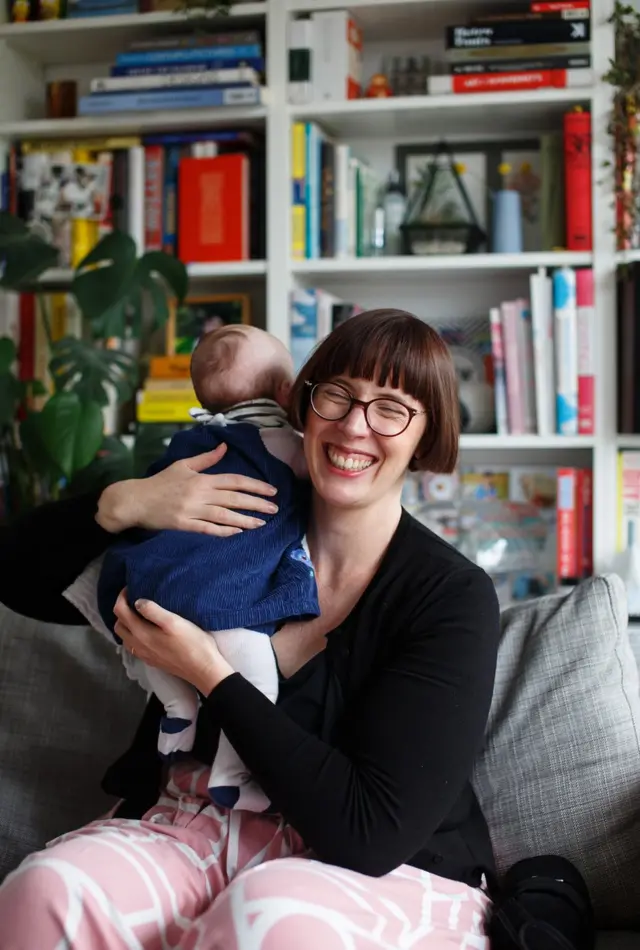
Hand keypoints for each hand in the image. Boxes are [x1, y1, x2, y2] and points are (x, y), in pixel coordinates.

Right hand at [97, 443, 277, 536]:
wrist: (135, 500)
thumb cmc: (159, 482)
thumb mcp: (183, 465)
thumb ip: (206, 459)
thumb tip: (224, 447)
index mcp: (201, 478)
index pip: (234, 480)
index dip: (255, 485)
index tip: (271, 491)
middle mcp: (199, 493)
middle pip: (234, 498)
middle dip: (257, 503)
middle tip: (274, 508)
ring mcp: (192, 510)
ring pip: (225, 515)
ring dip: (245, 520)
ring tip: (261, 523)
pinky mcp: (184, 525)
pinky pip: (208, 529)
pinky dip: (224, 531)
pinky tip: (237, 533)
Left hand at [113, 589, 232, 695]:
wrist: (202, 669)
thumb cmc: (193, 643)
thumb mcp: (174, 622)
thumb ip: (153, 611)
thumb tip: (137, 602)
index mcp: (142, 633)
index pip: (120, 612)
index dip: (122, 597)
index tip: (131, 588)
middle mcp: (138, 646)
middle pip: (119, 625)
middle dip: (121, 610)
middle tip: (134, 598)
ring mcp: (144, 655)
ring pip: (124, 637)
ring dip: (126, 623)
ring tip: (139, 613)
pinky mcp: (151, 660)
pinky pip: (133, 646)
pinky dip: (133, 634)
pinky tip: (146, 630)